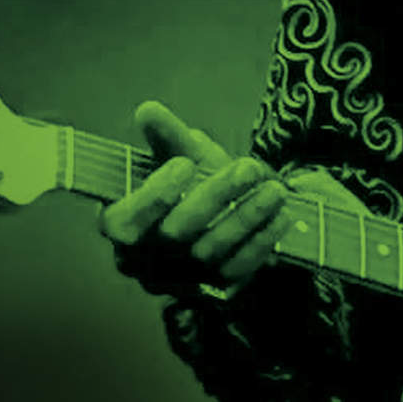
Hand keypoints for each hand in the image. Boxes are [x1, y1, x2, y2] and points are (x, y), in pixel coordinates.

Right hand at [97, 101, 364, 293]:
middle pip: (176, 234)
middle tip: (249, 166)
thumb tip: (148, 110)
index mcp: (120, 225)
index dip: (153, 197)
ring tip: (277, 188)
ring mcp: (178, 280)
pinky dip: (261, 242)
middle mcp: (143, 261)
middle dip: (215, 198)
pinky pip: (237, 270)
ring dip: (247, 218)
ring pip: (211, 253)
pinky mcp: (211, 291)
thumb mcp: (177, 156)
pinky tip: (282, 215)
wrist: (217, 216)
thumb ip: (166, 137)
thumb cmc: (187, 183)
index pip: (125, 222)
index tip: (184, 165)